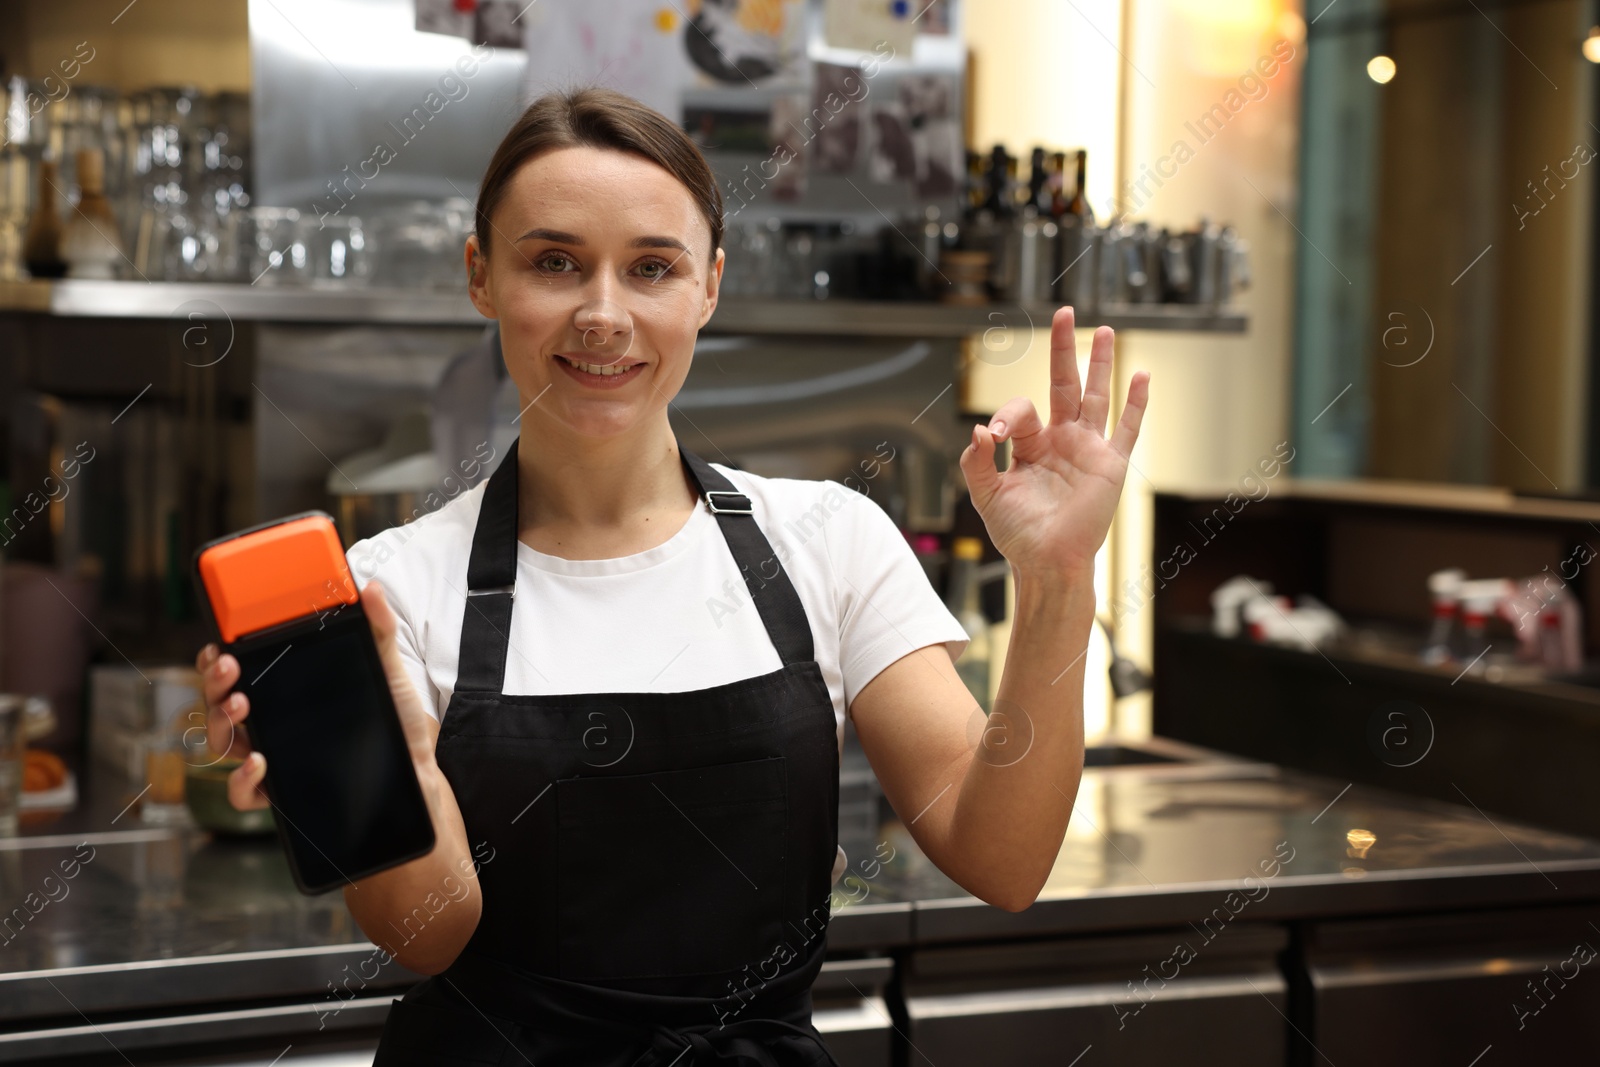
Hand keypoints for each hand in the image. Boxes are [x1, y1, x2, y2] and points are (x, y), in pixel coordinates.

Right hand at [195, 579, 441, 812]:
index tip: (219, 646)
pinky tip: (258, 763)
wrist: (415, 767)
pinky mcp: (281, 790)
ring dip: (220, 722)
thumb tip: (371, 589)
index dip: (216, 658)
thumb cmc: (393, 716)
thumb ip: (378, 629)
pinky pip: (243, 792)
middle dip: (214, 683)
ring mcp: (271, 754)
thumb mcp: (387, 669)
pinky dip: (242, 780)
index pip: (236, 671)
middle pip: (219, 701)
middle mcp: (270, 720)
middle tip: (229, 668)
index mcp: (284, 687)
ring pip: (220, 742)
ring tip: (242, 705)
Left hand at [958, 306, 1149, 578]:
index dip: (1006, 416)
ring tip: (1105, 331)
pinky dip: (1136, 404)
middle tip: (1064, 313)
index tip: (992, 437)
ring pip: (1096, 397)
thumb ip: (975, 461)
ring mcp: (1088, 450)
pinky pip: (1127, 429)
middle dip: (1062, 350)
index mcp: (1030, 446)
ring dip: (1101, 364)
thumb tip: (979, 428)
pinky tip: (1141, 376)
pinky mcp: (1110, 465)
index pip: (1021, 410)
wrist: (1046, 563)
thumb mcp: (986, 495)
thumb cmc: (1017, 534)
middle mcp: (1061, 441)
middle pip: (1063, 384)